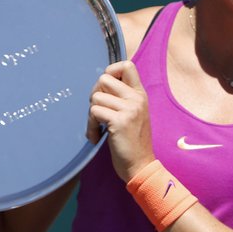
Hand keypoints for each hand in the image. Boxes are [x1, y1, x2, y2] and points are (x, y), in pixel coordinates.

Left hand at [87, 60, 154, 181]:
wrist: (141, 165)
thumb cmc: (133, 142)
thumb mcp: (134, 114)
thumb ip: (123, 98)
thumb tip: (101, 85)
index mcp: (141, 94)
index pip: (127, 65)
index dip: (111, 70)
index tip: (106, 88)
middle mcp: (137, 98)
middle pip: (104, 79)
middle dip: (95, 94)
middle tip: (98, 112)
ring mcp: (130, 109)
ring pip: (96, 98)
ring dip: (91, 115)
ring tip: (99, 129)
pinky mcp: (120, 121)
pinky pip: (94, 113)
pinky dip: (91, 126)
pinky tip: (97, 137)